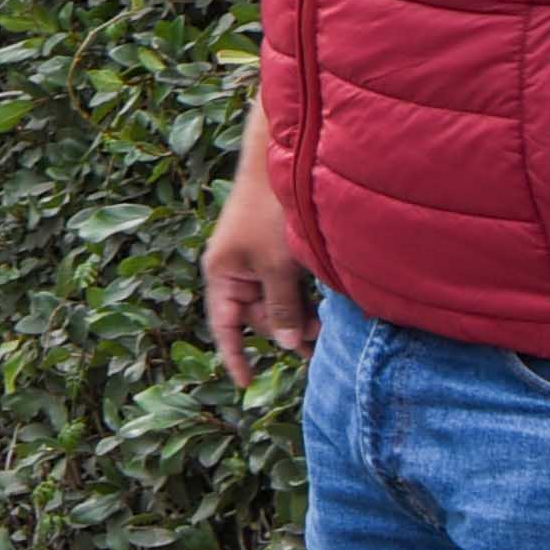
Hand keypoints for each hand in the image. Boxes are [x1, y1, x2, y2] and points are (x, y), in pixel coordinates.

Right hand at [201, 163, 316, 383]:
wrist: (280, 163)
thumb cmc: (270, 214)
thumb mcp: (277, 266)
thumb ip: (282, 307)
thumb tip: (287, 345)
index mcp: (223, 275)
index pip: (225, 327)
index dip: (235, 356)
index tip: (247, 386)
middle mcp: (235, 271)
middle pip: (257, 316)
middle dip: (285, 329)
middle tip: (319, 337)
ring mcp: (255, 261)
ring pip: (276, 300)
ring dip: (299, 313)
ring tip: (326, 322)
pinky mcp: (274, 251)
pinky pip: (286, 284)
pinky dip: (302, 295)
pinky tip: (322, 300)